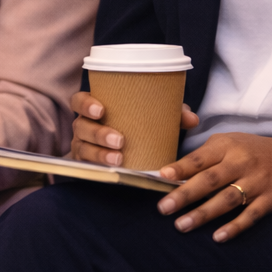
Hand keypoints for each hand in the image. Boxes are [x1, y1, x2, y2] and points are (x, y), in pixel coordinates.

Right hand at [69, 90, 198, 166]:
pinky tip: (112, 171)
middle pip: (82, 126)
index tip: (101, 109)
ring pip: (83, 148)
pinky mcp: (88, 164)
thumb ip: (172, 115)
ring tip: (118, 159)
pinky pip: (87, 166)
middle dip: (99, 133)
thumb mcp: (153, 117)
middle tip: (119, 141)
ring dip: (100, 154)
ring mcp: (83, 146)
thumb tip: (192, 119)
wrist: (129, 149)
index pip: (79, 100)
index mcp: (95, 107)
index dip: (85, 103)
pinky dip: (98, 168)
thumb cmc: (137, 124)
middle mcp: (84, 125)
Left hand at [155, 133, 271, 242]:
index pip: (201, 157)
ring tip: (182, 225)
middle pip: (210, 179)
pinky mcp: (270, 199)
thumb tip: (173, 174)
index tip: (162, 176)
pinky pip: (250, 215)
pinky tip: (218, 237)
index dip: (181, 167)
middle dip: (185, 194)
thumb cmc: (252, 151)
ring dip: (204, 214)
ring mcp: (257, 181)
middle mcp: (242, 162)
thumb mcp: (229, 143)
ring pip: (227, 199)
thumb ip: (205, 156)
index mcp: (228, 146)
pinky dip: (234, 227)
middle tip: (164, 208)